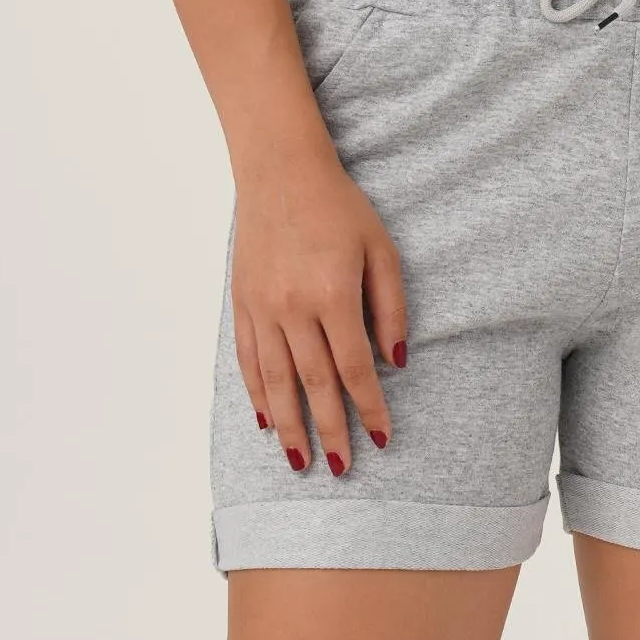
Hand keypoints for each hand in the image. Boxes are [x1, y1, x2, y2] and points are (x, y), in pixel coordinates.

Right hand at [230, 142, 406, 477]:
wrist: (279, 171)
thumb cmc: (339, 208)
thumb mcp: (381, 249)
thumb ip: (391, 306)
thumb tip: (396, 362)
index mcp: (334, 295)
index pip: (355, 368)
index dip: (369, 408)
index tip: (381, 438)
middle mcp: (293, 309)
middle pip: (314, 385)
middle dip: (329, 430)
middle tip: (340, 467)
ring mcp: (262, 309)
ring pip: (276, 381)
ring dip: (289, 426)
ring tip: (300, 460)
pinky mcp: (242, 304)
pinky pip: (249, 360)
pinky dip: (257, 393)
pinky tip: (266, 420)